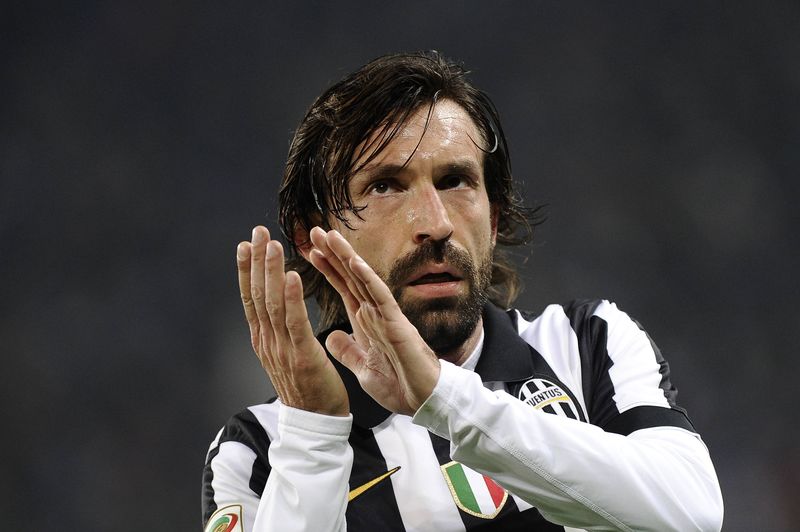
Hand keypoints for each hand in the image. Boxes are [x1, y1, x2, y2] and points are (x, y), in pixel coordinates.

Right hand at [236, 226, 348, 415]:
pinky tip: (292, 276)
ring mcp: (281, 348)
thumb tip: (274, 310)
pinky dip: (292, 298)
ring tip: (272, 245)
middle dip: (256, 261)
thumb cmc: (306, 386)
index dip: (246, 270)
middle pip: (257, 294)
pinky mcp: (301, 355)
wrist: (314, 422)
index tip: (245, 244)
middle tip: (257, 232)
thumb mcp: (285, 354)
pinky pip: (295, 322)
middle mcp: (267, 341)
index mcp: (263, 339)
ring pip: (272, 303)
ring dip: (271, 271)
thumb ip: (279, 331)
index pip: (250, 298)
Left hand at [307, 227, 439, 415]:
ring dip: (347, 257)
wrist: (423, 402)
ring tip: (330, 236)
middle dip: (333, 254)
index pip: (344, 289)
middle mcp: (376, 314)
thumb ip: (347, 350)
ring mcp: (386, 317)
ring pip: (364, 280)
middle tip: (315, 230)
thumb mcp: (364, 369)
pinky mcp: (397, 325)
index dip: (328, 269)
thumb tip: (330, 336)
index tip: (310, 251)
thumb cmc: (400, 386)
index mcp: (367, 323)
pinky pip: (381, 297)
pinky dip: (368, 279)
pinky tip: (355, 262)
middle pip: (351, 277)